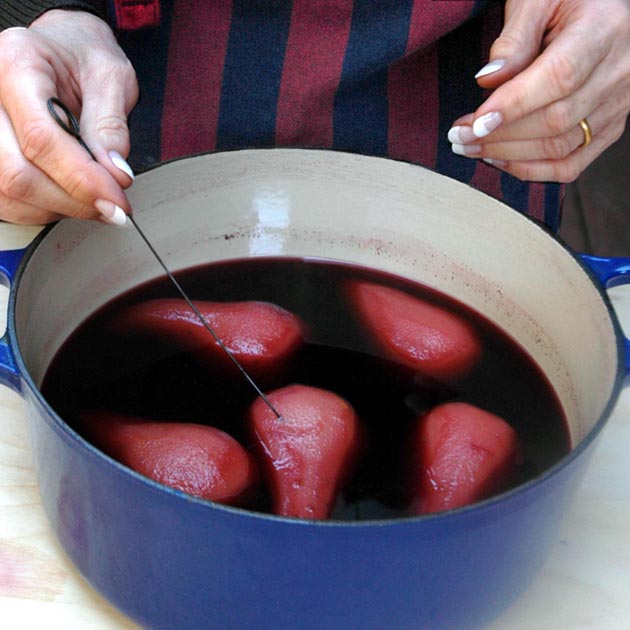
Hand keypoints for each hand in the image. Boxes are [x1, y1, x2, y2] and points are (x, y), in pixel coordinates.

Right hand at [0, 10, 137, 223]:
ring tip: (96, 202)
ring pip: (8, 193)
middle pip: (18, 174)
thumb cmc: (83, 58)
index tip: (117, 200)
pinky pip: (5, 199)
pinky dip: (42, 209)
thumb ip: (111, 126)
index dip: (83, 179)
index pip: (41, 138)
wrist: (62, 49)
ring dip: (60, 209)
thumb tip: (115, 175)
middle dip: (74, 201)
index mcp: (16, 64)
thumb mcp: (111, 78)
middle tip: (114, 208)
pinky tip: (71, 200)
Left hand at [447, 0, 629, 182]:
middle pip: (556, 120)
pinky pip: (571, 165)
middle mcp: (619, 70)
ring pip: (560, 147)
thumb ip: (514, 38)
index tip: (475, 123)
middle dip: (499, 135)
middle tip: (459, 136)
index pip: (559, 77)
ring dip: (508, 155)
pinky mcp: (609, 126)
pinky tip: (500, 159)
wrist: (598, 9)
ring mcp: (618, 103)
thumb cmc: (564, 0)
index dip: (514, 106)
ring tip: (471, 147)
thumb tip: (488, 80)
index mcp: (604, 29)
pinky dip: (531, 170)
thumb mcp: (536, 0)